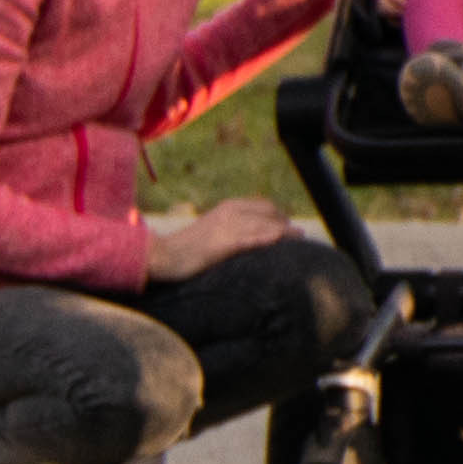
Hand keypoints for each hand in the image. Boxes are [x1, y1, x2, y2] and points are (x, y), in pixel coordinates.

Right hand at [146, 197, 288, 282]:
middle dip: (286, 224)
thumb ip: (229, 231)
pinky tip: (286, 240)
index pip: (264, 207)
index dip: (279, 217)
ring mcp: (229, 226)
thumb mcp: (209, 233)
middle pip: (270, 213)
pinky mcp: (226, 242)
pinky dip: (274, 237)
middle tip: (298, 238)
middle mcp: (231, 211)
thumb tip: (244, 240)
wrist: (161, 256)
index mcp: (227, 207)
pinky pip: (256, 237)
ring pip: (268, 224)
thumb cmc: (181, 250)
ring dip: (287, 232)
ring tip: (301, 241)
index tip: (288, 229)